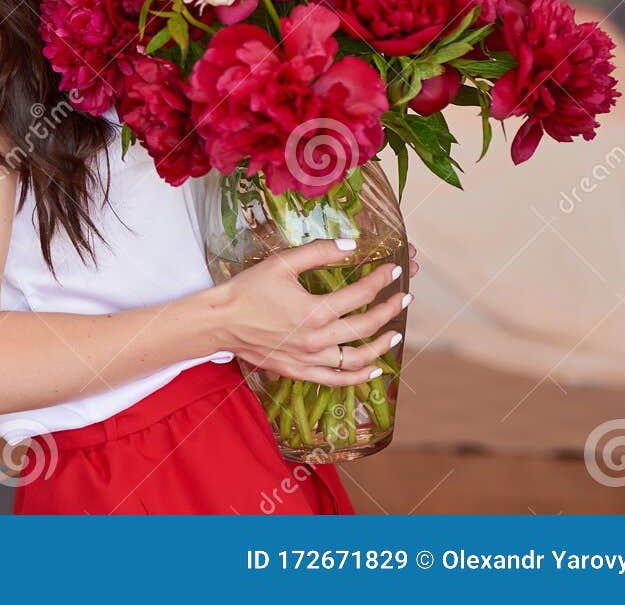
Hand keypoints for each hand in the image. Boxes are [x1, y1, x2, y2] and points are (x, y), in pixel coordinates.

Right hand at [214, 239, 410, 386]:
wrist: (220, 322)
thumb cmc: (248, 290)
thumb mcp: (282, 263)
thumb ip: (318, 252)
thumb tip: (350, 245)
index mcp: (315, 310)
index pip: (359, 294)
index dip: (380, 280)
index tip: (393, 270)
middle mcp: (317, 339)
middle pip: (366, 325)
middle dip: (390, 309)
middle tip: (404, 297)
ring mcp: (310, 359)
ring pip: (357, 358)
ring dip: (381, 346)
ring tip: (396, 334)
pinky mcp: (300, 372)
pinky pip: (337, 379)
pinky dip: (360, 377)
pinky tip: (374, 369)